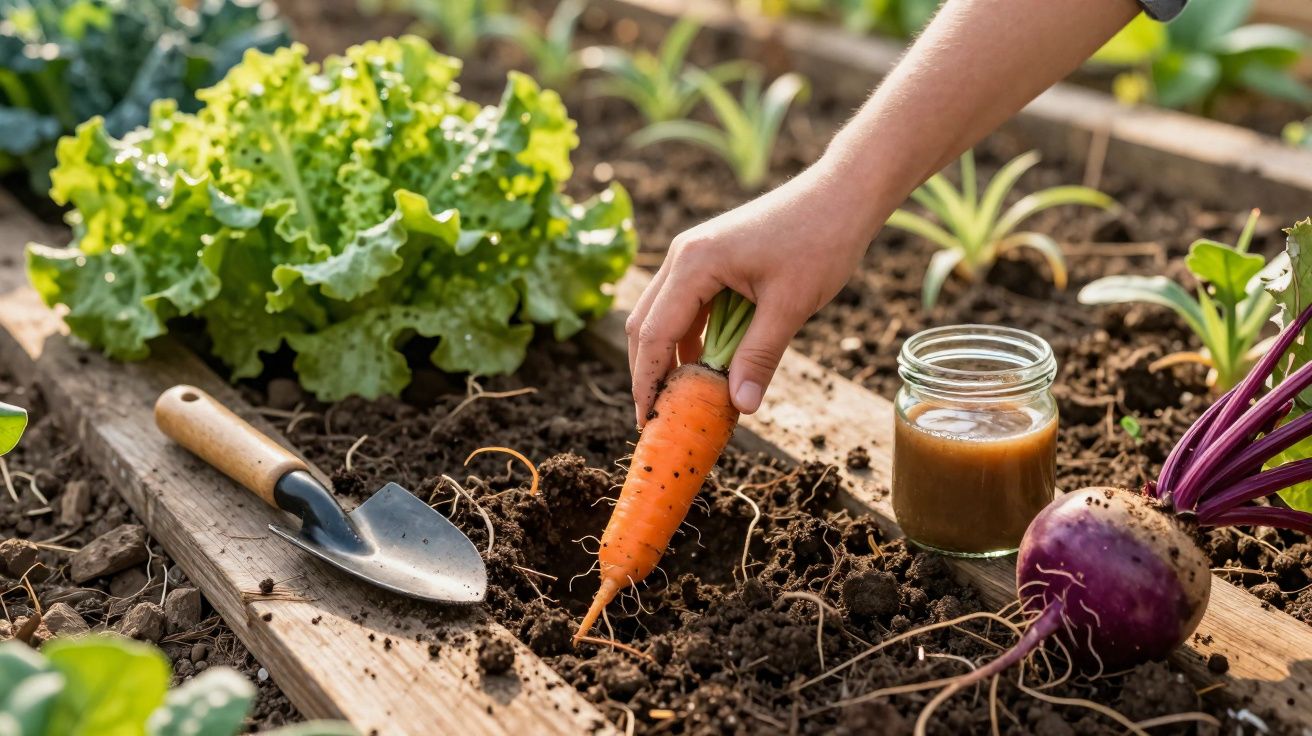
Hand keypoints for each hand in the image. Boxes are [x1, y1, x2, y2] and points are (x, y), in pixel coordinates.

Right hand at [625, 158, 886, 425]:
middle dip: (649, 372)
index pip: (654, 334)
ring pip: (663, 315)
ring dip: (671, 356)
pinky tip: (709, 367)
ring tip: (683, 399)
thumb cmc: (820, 240)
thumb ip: (759, 357)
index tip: (647, 421)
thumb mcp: (790, 306)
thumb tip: (740, 406)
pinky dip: (692, 338)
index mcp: (694, 263)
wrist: (843, 192)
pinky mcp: (711, 258)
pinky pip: (688, 306)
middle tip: (657, 417)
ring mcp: (695, 254)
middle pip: (645, 324)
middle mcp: (683, 255)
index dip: (647, 381)